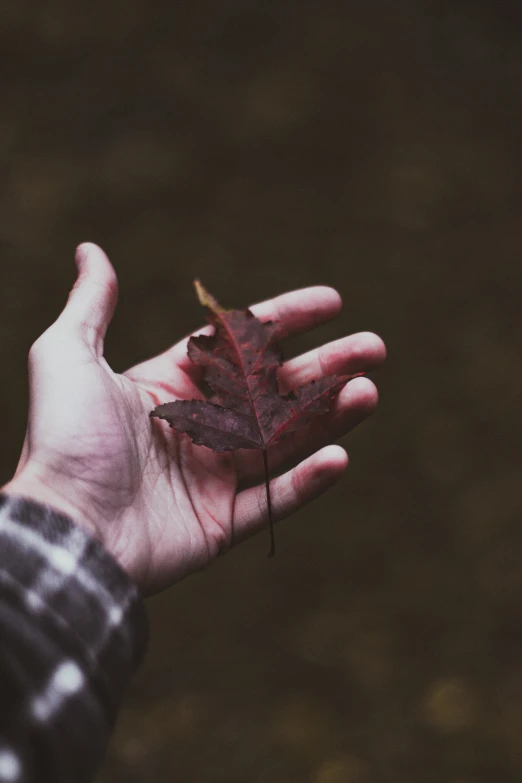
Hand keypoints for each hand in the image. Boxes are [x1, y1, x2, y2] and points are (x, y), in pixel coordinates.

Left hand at [3, 244, 384, 594]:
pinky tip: (340, 458)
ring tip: (369, 391)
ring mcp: (211, 477)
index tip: (332, 302)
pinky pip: (273, 501)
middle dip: (326, 366)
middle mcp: (197, 427)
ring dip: (330, 416)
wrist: (63, 531)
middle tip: (375, 348)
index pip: (241, 344)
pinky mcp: (219, 525)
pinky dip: (307, 482)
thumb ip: (91, 306)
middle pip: (275, 389)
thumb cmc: (65, 441)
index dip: (286, 319)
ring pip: (285, 440)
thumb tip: (92, 250)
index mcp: (171, 386)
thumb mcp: (67, 356)